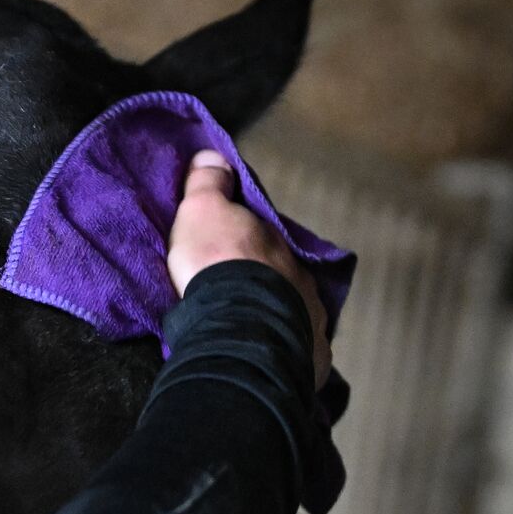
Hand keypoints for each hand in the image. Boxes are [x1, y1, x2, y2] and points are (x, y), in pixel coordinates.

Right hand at [168, 150, 331, 389]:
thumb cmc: (218, 264)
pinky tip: (262, 356)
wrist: (237, 324)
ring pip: (291, 313)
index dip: (245, 243)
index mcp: (278, 244)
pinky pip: (294, 350)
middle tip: (234, 295)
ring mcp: (310, 319)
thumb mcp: (202, 210)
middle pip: (281, 277)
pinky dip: (281, 349)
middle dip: (263, 283)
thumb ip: (208, 183)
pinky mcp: (309, 357)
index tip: (227, 251)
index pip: (263, 238)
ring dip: (272, 317)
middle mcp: (302, 278)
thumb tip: (214, 155)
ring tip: (246, 330)